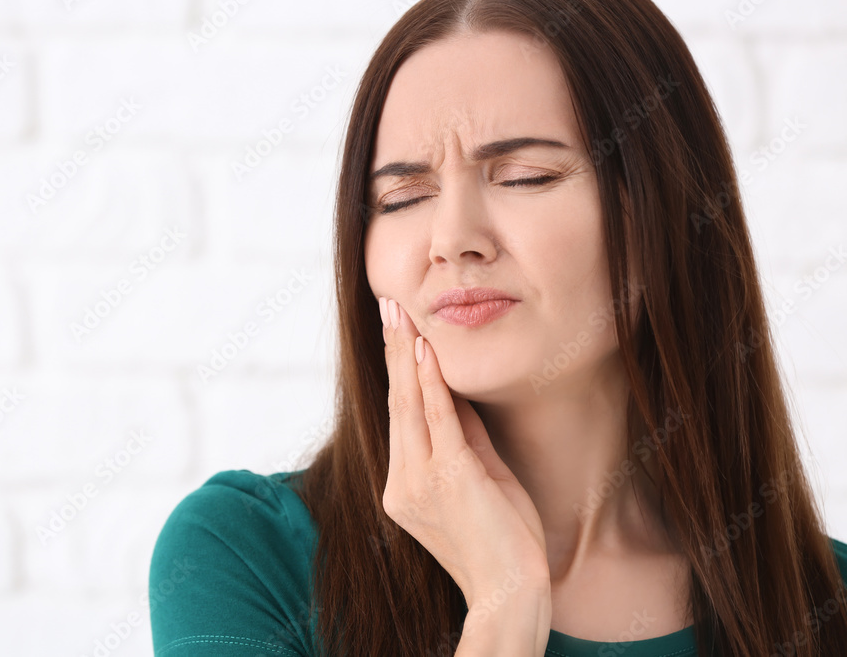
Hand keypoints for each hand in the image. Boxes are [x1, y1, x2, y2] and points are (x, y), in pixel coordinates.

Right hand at [379, 296, 550, 607]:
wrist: (510, 593)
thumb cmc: (503, 542)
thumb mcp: (481, 480)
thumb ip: (465, 439)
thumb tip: (455, 393)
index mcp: (403, 488)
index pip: (400, 418)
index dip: (397, 372)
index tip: (395, 334)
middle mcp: (402, 483)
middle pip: (396, 404)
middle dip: (393, 352)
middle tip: (389, 306)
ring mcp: (420, 481)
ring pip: (409, 405)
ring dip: (406, 355)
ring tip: (400, 315)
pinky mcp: (448, 478)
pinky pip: (437, 420)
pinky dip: (431, 382)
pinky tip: (426, 351)